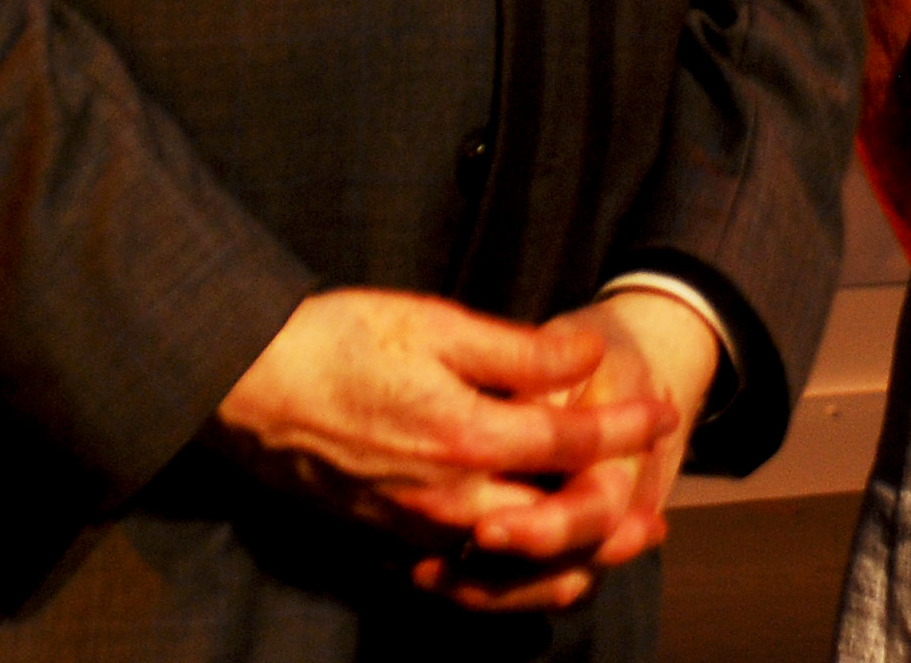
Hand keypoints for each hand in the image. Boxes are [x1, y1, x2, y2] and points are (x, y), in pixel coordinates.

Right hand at [204, 288, 678, 593]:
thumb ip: (519, 349)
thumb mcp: (435, 323)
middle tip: (655, 507)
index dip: (627, 426)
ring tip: (615, 549)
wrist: (247, 385)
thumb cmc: (338, 342)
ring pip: (516, 566)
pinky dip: (511, 586)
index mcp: (466, 435)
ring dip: (574, 558)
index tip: (664, 410)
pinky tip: (534, 573)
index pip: (572, 442)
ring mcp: (416, 531)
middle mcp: (449, 498)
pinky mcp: (387, 544)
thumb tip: (585, 357)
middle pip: (556, 521)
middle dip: (614, 510)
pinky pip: (465, 584)